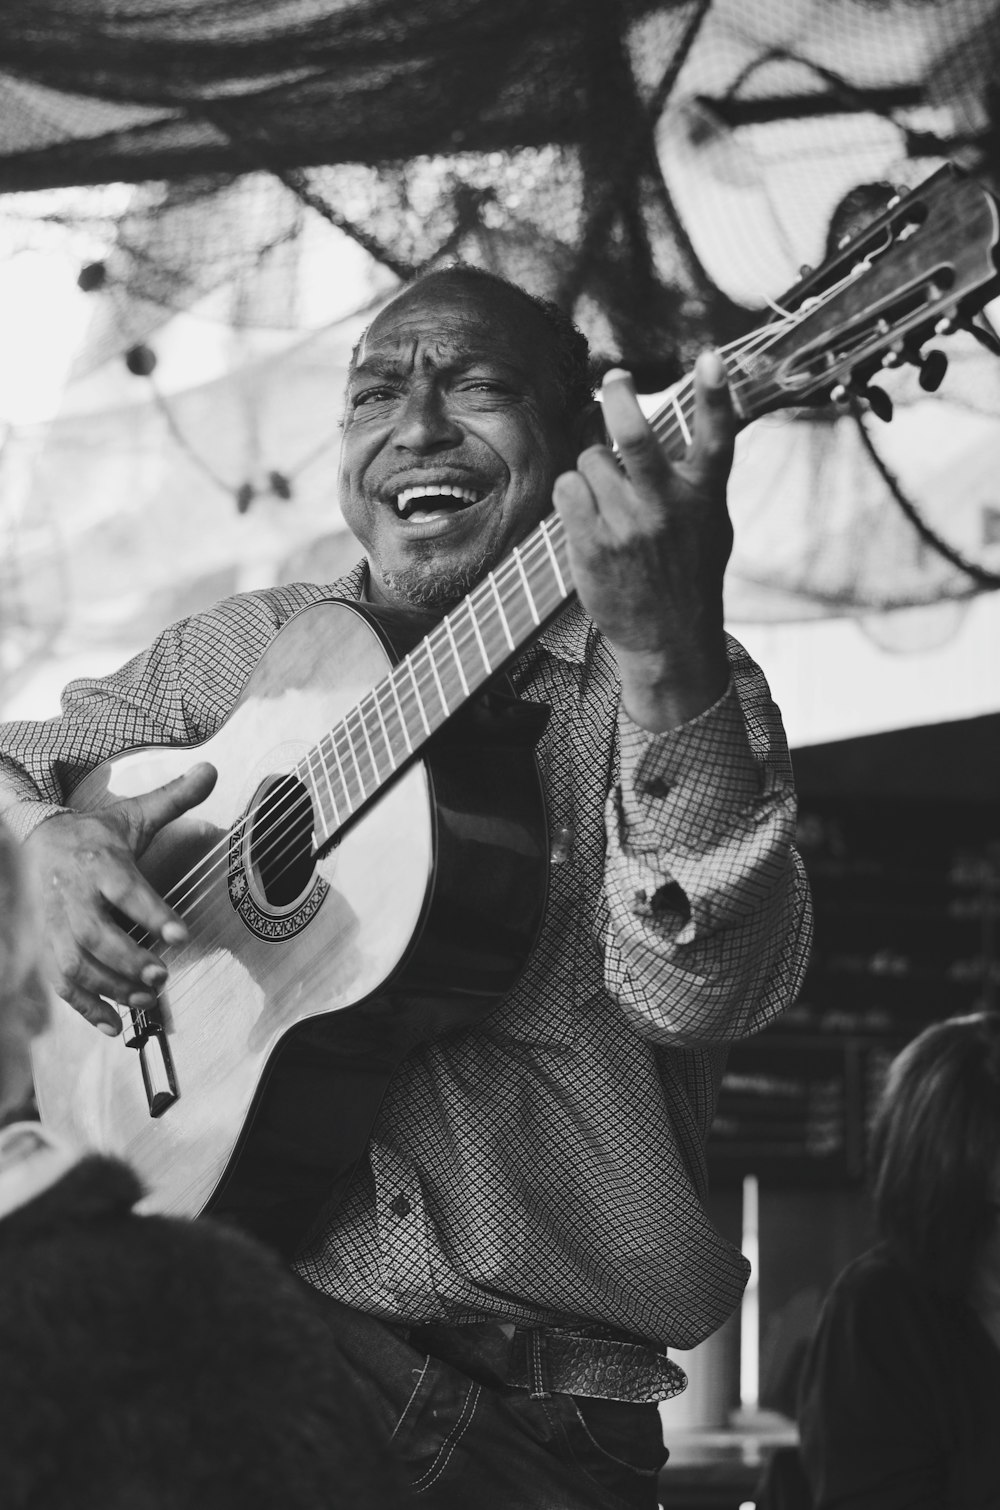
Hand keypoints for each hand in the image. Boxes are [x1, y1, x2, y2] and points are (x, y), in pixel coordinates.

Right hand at [26, 762, 216, 1033]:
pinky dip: (85, 1008)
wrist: (36, 839)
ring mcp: (57, 925)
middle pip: (96, 934)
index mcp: (100, 862)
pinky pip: (61, 983)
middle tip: (161, 977)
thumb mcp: (134, 814)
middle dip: (128, 960)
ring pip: (76, 963)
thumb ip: (174, 798)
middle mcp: (74, 896)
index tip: (180, 934)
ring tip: (146, 1001)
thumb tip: (212, 769)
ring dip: (110, 987)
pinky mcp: (49, 946)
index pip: (126, 889)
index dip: (152, 913)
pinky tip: (114, 1025)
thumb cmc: (97, 834)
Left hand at [552, 352, 736, 729]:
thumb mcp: (713, 523)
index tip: (711, 357)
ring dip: (593, 468)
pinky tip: (586, 513)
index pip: (715, 437)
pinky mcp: (593, 545)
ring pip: (590, 459)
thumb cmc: (690, 571)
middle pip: (635, 435)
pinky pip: (567, 488)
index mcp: (703, 497)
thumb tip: (698, 417)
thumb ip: (699, 476)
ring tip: (609, 498)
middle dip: (620, 396)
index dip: (714, 394)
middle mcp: (667, 508)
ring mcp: (628, 527)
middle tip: (616, 379)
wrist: (669, 637)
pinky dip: (572, 492)